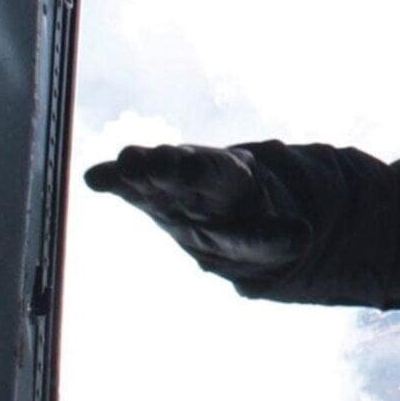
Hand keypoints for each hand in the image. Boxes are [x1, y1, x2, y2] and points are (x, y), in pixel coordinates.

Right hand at [84, 144, 305, 274]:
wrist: (220, 206)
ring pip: (153, 174)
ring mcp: (168, 184)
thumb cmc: (244, 220)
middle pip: (180, 171)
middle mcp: (195, 174)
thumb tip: (303, 235)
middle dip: (169, 168)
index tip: (187, 168)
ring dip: (140, 170)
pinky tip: (96, 179)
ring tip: (125, 166)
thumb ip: (277, 238)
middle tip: (156, 162)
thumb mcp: (265, 235)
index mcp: (231, 177)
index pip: (218, 174)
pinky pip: (128, 188)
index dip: (200, 173)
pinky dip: (112, 181)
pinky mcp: (145, 196)